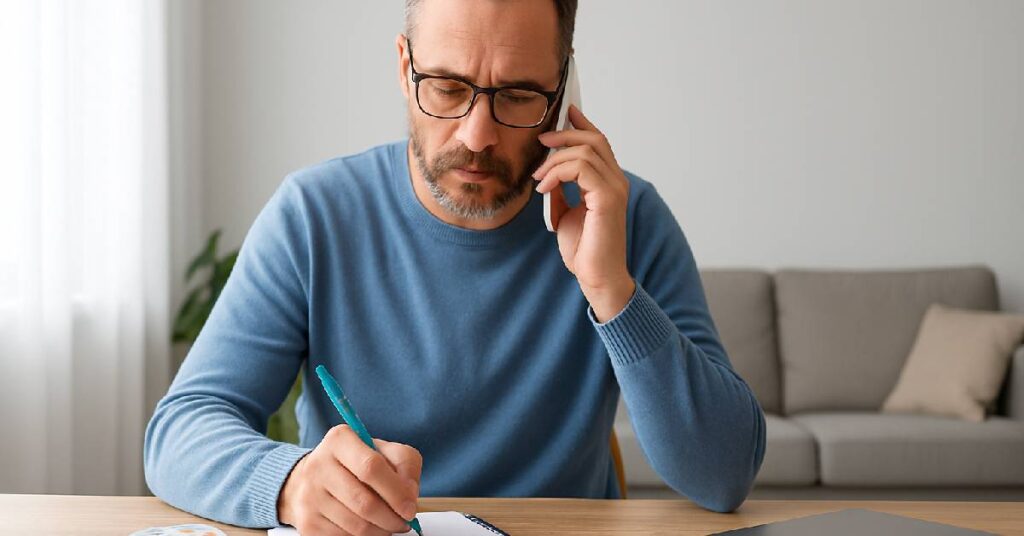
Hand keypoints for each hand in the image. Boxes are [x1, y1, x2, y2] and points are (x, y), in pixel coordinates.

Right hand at [277, 425, 421, 535]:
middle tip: (404, 522)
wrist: (314, 478)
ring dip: (381, 530)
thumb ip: (405, 464)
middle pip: (364, 502)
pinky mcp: (307, 522)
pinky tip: (369, 526)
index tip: (410, 508)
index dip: (396, 492)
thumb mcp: (384, 451)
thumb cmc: (356, 463)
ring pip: (356, 525)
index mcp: (340, 440)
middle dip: (392, 518)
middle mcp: (319, 465)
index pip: (371, 467)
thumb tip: (409, 495)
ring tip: (389, 524)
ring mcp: (309, 495)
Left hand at [533, 105, 635, 321]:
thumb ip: (560, 193)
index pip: (599, 142)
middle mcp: (616, 181)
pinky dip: (557, 173)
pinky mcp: (608, 199)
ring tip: (538, 178)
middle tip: (541, 142)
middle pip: (594, 139)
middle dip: (564, 135)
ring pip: (586, 151)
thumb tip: (546, 177)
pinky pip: (582, 169)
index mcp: (608, 182)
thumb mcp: (565, 214)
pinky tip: (544, 188)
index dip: (582, 124)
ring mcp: (615, 189)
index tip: (563, 112)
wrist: (596, 277)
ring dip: (555, 160)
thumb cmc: (584, 250)